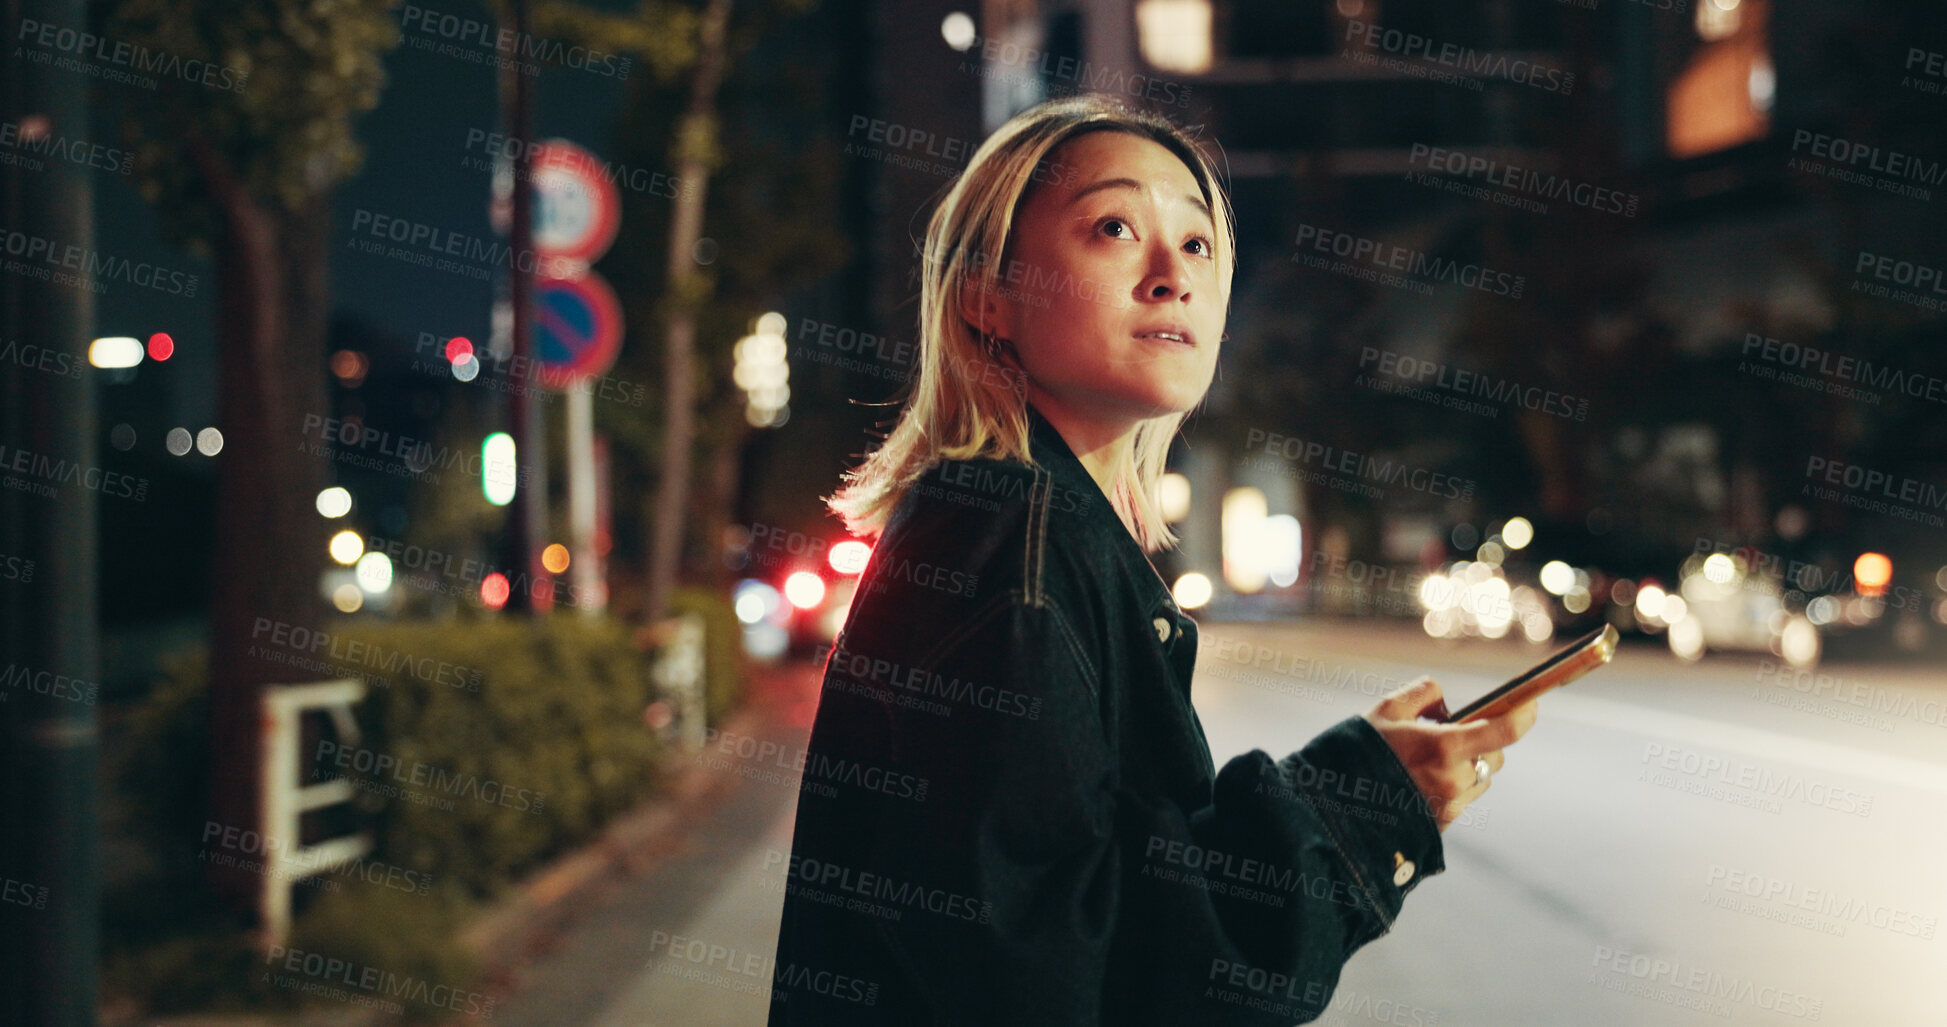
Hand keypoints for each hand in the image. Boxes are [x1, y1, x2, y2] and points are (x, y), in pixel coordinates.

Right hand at [1362, 677, 1536, 832]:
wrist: (1337, 806)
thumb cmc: (1360, 753)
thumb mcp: (1386, 710)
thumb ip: (1423, 693)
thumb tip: (1446, 702)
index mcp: (1444, 747)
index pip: (1504, 731)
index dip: (1524, 714)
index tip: (1531, 704)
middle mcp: (1454, 779)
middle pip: (1495, 756)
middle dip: (1481, 742)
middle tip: (1449, 735)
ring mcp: (1450, 805)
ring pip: (1479, 779)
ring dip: (1466, 767)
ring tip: (1428, 763)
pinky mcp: (1444, 824)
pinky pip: (1462, 799)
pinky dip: (1451, 787)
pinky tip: (1420, 783)